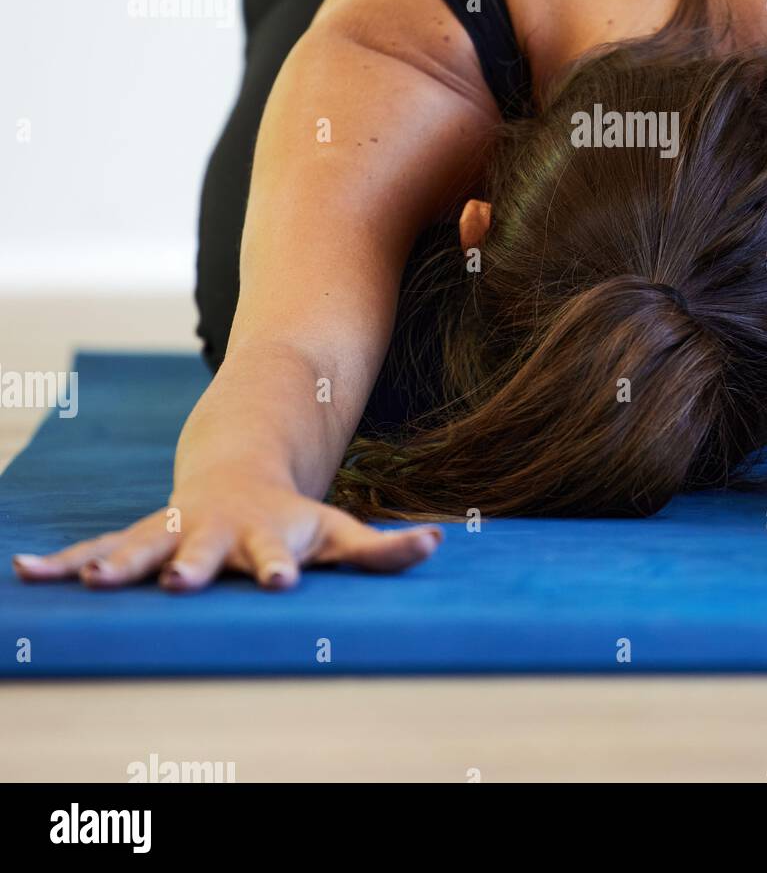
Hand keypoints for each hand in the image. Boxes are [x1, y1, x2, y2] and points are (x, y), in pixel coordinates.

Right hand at [12, 473, 442, 591]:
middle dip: (188, 566)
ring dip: (118, 565)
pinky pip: (100, 549)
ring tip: (94, 584)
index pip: (278, 555)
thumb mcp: (338, 532)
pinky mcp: (142, 538)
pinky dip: (66, 561)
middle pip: (203, 552)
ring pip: (143, 548)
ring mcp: (176, 533)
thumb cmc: (293, 518)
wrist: (241, 470)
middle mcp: (217, 534)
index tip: (280, 585)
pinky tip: (28, 574)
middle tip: (179, 582)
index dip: (279, 568)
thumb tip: (436, 543)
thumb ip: (383, 548)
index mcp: (267, 536)